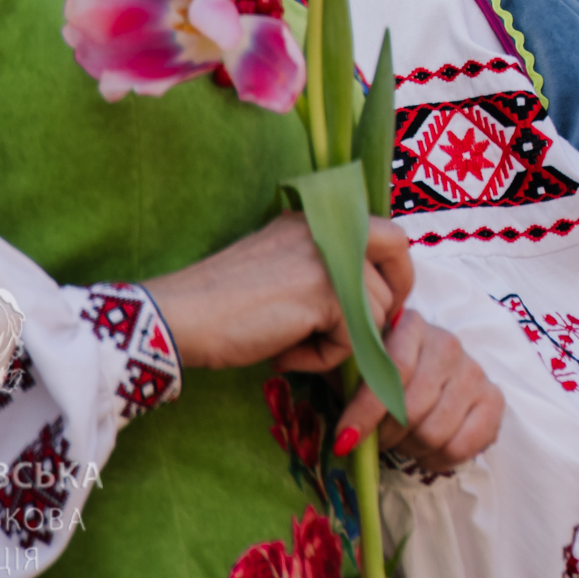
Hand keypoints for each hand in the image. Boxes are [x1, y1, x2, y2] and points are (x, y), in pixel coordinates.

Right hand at [145, 213, 412, 369]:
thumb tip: (374, 301)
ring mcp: (332, 257)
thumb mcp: (282, 266)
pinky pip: (355, 339)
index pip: (385, 230)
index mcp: (316, 218)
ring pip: (377, 310)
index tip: (384, 300)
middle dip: (392, 298)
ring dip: (342, 340)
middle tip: (368, 332)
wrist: (181, 317)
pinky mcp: (329, 292)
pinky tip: (284, 354)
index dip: (395, 267)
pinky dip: (323, 358)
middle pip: (397, 257)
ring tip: (291, 346)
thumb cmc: (222, 303)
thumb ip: (325, 270)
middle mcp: (328, 227)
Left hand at [335, 309, 504, 472]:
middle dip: (388, 435)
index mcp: (412, 327)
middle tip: (379, 439)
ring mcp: (474, 372)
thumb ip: (348, 385)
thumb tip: (341, 433)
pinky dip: (438, 460)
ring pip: (435, 433)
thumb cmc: (385, 368)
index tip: (345, 440)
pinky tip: (427, 451)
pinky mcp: (494, 399)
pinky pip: (462, 447)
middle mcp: (448, 345)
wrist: (430, 365)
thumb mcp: (359, 366)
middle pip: (413, 410)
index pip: (392, 373)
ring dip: (411, 448)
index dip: (366, 411)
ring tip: (403, 441)